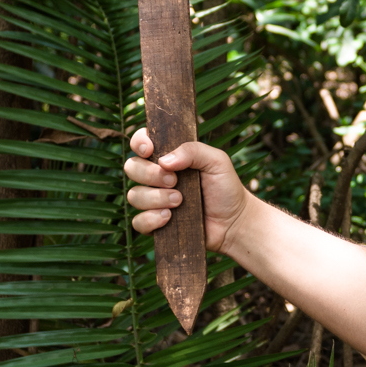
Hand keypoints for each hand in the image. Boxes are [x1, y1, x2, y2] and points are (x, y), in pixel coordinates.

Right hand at [123, 131, 252, 253]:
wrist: (234, 222)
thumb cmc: (226, 188)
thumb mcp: (216, 161)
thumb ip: (193, 151)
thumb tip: (164, 160)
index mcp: (169, 157)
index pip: (141, 142)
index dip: (139, 142)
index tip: (149, 150)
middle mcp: (156, 177)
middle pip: (131, 167)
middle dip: (150, 174)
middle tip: (174, 181)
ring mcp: (154, 201)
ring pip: (134, 195)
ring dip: (155, 198)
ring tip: (179, 201)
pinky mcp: (155, 224)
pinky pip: (138, 222)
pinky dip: (151, 219)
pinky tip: (169, 217)